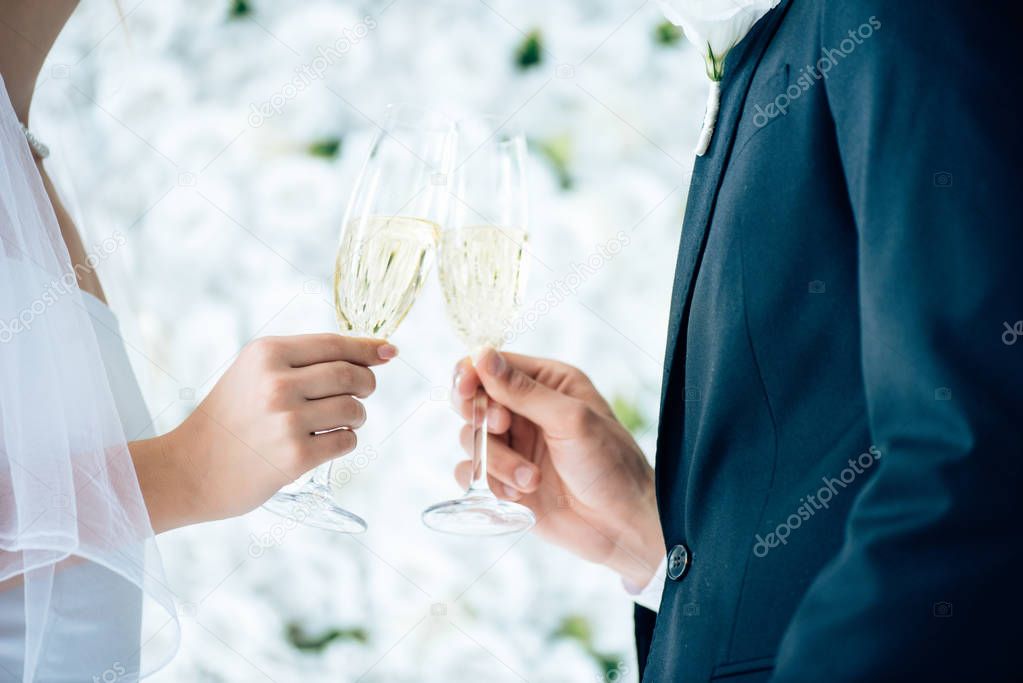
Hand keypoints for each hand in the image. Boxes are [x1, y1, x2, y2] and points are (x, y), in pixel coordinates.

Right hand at [133, 334, 395, 531]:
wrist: (189, 469)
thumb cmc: (229, 419)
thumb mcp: (253, 372)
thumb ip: (304, 360)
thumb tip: (377, 352)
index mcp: (266, 353)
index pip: (335, 343)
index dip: (368, 348)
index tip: (389, 352)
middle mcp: (277, 382)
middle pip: (351, 375)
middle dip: (366, 384)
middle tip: (361, 393)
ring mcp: (287, 420)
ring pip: (354, 409)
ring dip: (357, 416)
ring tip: (338, 422)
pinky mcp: (295, 456)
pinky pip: (346, 442)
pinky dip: (345, 442)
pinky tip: (325, 444)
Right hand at [452, 349, 663, 587]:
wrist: (621, 526)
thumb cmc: (611, 465)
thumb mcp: (570, 420)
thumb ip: (523, 391)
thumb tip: (482, 356)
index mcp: (547, 383)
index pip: (492, 365)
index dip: (472, 374)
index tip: (466, 390)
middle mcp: (526, 410)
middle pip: (473, 399)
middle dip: (481, 417)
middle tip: (502, 428)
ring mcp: (514, 446)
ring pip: (470, 439)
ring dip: (496, 461)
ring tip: (532, 479)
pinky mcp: (505, 479)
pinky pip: (470, 473)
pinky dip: (489, 483)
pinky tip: (519, 495)